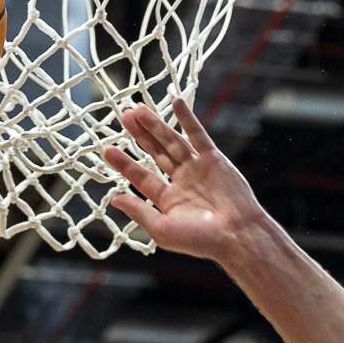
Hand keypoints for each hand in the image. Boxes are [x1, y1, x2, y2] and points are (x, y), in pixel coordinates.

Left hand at [103, 98, 273, 265]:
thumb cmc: (200, 240)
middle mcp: (181, 181)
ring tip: (138, 110)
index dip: (124, 163)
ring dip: (156, 125)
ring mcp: (197, 168)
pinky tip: (175, 103)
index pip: (142, 176)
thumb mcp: (162, 229)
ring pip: (172, 141)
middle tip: (123, 117)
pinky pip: (198, 135)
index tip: (107, 150)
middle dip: (139, 136)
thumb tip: (114, 200)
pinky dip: (187, 119)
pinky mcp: (213, 159)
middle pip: (156, 153)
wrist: (236, 235)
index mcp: (168, 199)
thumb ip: (139, 211)